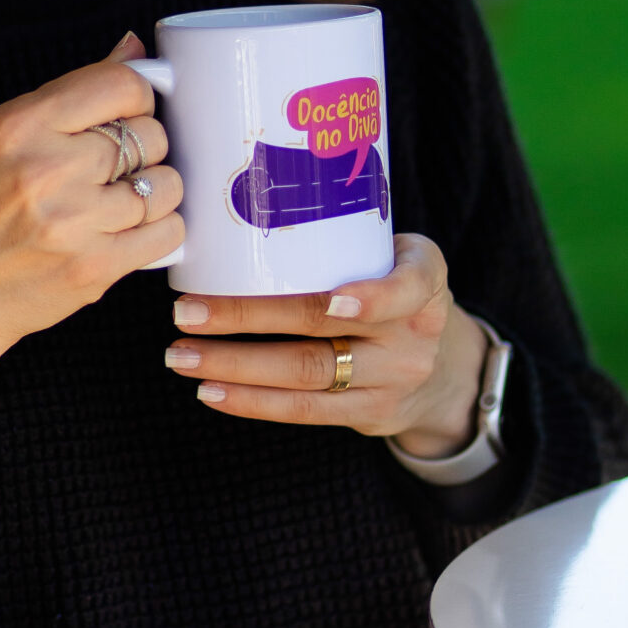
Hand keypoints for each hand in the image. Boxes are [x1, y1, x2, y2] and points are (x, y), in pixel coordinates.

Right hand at [0, 32, 182, 389]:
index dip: (137, 97)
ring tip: (120, 202)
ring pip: (167, 185)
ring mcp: (73, 222)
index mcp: (17, 125)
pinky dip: (159, 231)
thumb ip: (67, 97)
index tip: (129, 114)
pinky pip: (169, 233)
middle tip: (115, 168)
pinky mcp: (94, 267)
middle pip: (150, 135)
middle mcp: (45, 169)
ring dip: (155, 193)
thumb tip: (134, 47)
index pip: (121, 84)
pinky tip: (130, 232)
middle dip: (145, 149)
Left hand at [161, 233, 486, 452]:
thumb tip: (236, 213)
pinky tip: (211, 391)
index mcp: (424, 278)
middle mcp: (414, 332)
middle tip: (188, 312)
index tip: (329, 300)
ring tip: (182, 355)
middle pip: (324, 327)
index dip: (371, 296)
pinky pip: (306, 412)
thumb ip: (345, 238)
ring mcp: (392, 379)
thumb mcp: (398, 255)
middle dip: (248, 318)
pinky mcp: (369, 414)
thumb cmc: (394, 287)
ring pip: (307, 374)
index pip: (404, 287)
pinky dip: (253, 401)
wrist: (445, 366)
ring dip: (236, 366)